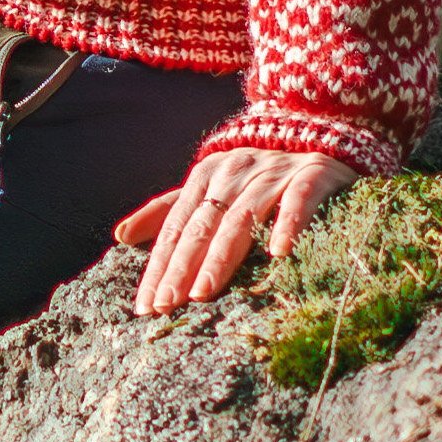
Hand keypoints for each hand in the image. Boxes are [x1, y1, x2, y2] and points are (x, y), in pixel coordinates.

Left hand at [116, 143, 353, 318]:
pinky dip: (288, 225)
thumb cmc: (257, 174)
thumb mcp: (210, 187)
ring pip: (241, 219)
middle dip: (180, 268)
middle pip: (202, 226)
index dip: (159, 265)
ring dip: (220, 257)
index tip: (146, 305)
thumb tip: (120, 235)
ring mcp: (273, 173)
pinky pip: (298, 201)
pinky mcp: (313, 175)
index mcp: (206, 177)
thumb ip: (167, 210)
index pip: (176, 228)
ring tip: (204, 292)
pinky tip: (279, 254)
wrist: (321, 136)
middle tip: (166, 305)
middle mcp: (235, 173)